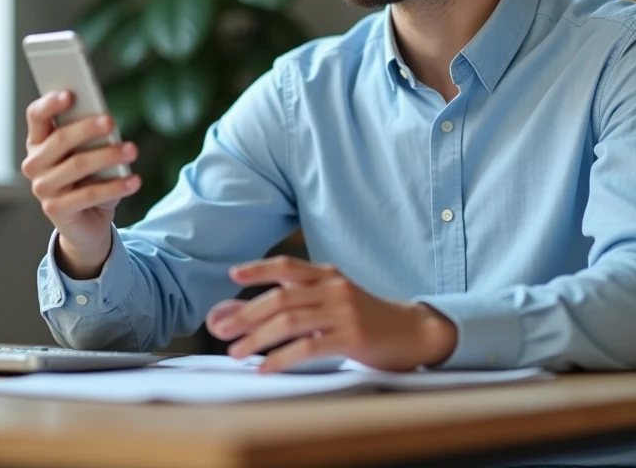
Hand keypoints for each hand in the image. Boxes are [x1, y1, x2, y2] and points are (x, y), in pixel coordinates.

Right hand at [21, 91, 140, 278]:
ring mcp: (42, 188)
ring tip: (132, 150)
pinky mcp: (56, 210)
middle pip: (60, 139)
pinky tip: (134, 181)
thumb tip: (106, 121)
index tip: (71, 93)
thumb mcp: (89, 153)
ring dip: (108, 155)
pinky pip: (89, 195)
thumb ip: (90, 136)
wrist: (86, 222)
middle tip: (111, 121)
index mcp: (38, 142)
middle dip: (87, 128)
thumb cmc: (88, 179)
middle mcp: (34, 164)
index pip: (36, 116)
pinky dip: (115, 187)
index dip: (50, 103)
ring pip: (77, 165)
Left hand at [204, 256, 457, 373]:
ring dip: (258, 339)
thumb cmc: (367, 319)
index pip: (288, 266)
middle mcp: (335, 288)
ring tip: (237, 353)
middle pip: (281, 298)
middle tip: (221, 331)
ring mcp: (344, 312)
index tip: (232, 274)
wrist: (414, 332)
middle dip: (247, 314)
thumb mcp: (332, 303)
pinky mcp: (352, 337)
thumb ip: (294, 304)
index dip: (259, 269)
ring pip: (290, 321)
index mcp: (329, 275)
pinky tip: (265, 368)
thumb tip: (242, 312)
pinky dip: (282, 358)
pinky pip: (309, 347)